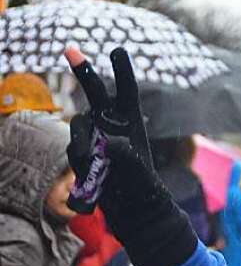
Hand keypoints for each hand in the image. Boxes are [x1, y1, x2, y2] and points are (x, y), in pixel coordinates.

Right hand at [64, 48, 197, 265]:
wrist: (135, 217)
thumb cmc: (146, 194)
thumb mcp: (141, 173)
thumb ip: (126, 155)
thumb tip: (107, 141)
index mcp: (134, 126)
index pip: (128, 94)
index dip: (122, 72)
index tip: (117, 49)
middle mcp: (113, 128)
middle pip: (97, 95)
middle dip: (84, 72)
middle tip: (69, 48)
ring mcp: (97, 142)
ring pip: (78, 131)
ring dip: (84, 149)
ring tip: (99, 172)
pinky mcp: (85, 158)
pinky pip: (75, 154)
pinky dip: (83, 169)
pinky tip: (95, 185)